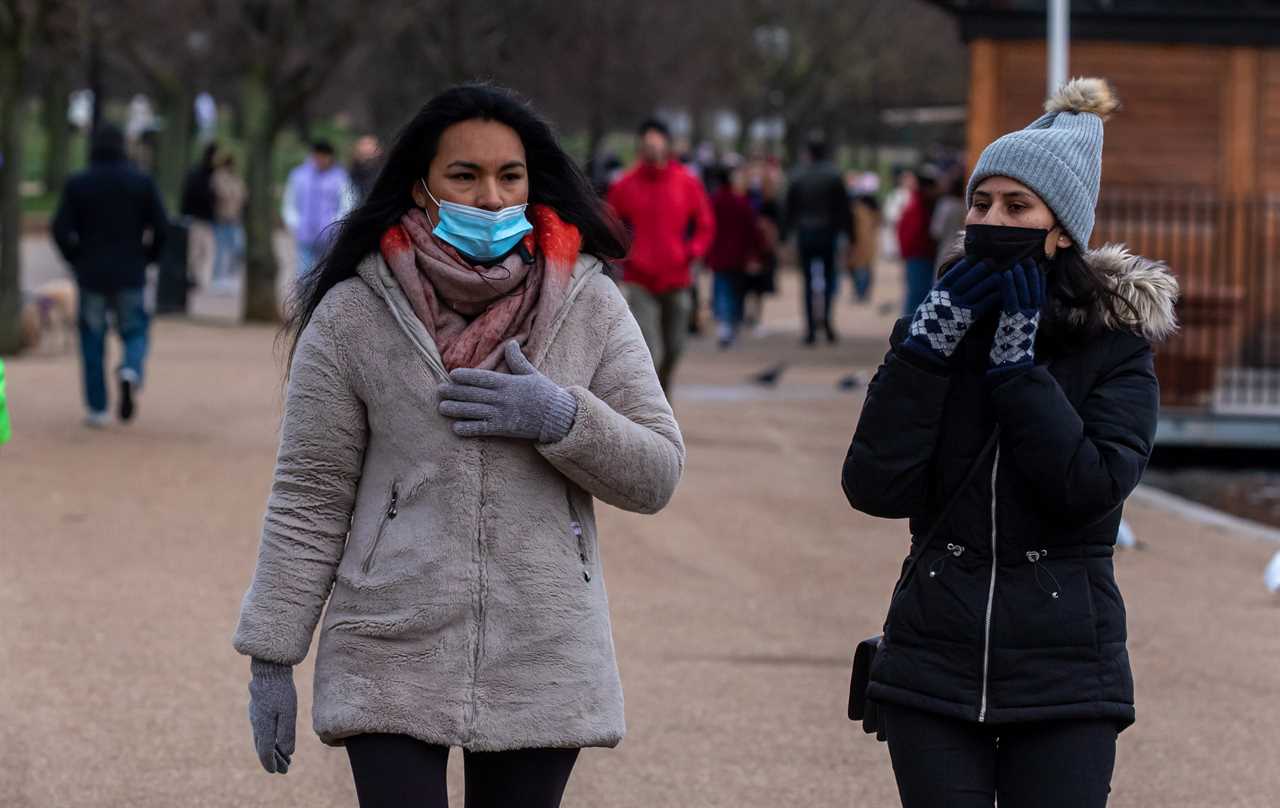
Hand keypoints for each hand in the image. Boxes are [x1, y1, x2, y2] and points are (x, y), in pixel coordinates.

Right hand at [248, 658, 295, 773]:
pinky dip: (270, 739)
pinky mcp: (258, 710)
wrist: (269, 670)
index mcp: (263, 727)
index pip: (265, 751)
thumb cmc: (281, 690)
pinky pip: (262, 730)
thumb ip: (287, 733)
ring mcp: (255, 717)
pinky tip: (277, 740)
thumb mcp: (288, 712)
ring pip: (262, 739)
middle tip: (284, 770)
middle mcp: (256, 724)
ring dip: (273, 750)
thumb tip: (288, 752)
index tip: (277, 772)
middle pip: (263, 748)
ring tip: (285, 758)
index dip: (271, 763)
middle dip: (274, 760)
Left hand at [438, 341, 577, 442]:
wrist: (558, 416)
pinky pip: (483, 428)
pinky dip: (469, 429)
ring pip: (474, 410)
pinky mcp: (504, 428)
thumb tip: (511, 342)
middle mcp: (502, 397)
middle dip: (454, 392)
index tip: (452, 375)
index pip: (482, 377)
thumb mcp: (531, 373)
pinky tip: (456, 428)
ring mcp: (502, 414)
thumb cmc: (545, 393)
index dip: (465, 376)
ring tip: (441, 408)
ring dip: (456, 409)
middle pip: (473, 394)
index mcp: (507, 382)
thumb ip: (517, 359)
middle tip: (438, 391)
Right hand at [902, 258, 1002, 362]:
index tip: (975, 257)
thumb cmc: (930, 321)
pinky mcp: (968, 318)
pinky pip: (983, 304)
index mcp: (938, 290)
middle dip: (981, 269)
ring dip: (991, 281)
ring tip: (1000, 275)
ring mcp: (958, 306)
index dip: (966, 264)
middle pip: (968, 278)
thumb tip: (954, 279)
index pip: (954, 273)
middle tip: (991, 262)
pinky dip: (992, 297)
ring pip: (978, 289)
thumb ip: (943, 290)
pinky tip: (1000, 292)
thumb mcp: (931, 301)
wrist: (927, 342)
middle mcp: (948, 296)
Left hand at [989, 259, 1044, 373]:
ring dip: (1020, 277)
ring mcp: (1022, 317)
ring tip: (1017, 264)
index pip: (1038, 296)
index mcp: (1033, 318)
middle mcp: (1030, 316)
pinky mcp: (1011, 319)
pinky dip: (1008, 286)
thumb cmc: (1010, 350)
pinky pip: (1010, 298)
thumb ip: (1017, 318)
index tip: (1036, 268)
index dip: (1038, 281)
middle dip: (1031, 275)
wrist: (1011, 365)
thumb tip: (1014, 308)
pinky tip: (1004, 275)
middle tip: (1027, 261)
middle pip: (1033, 291)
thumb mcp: (1016, 330)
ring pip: (1023, 293)